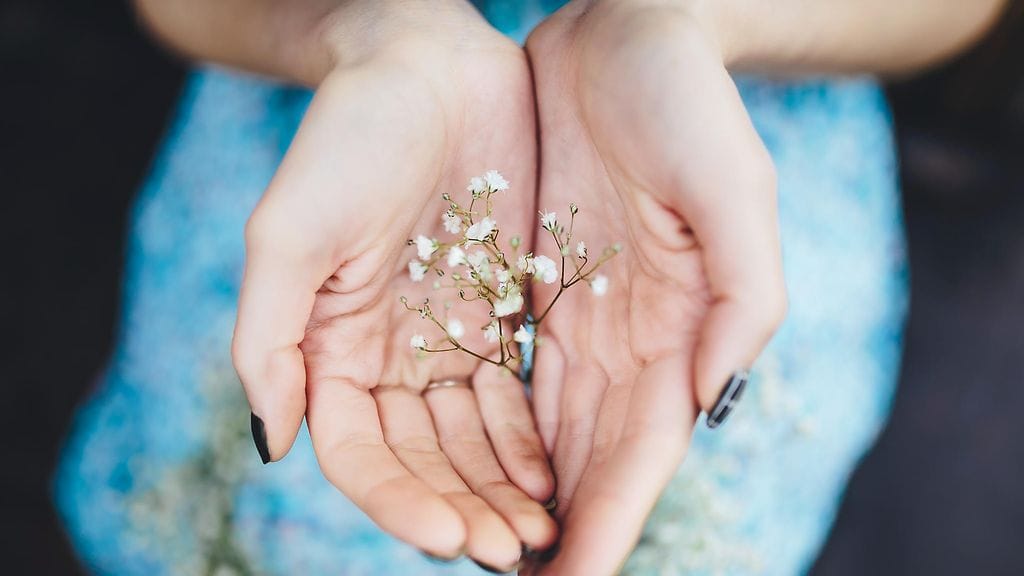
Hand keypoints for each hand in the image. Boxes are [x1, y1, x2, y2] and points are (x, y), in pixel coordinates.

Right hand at [231, 2, 554, 568]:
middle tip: (509, 552)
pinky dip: (529, 439)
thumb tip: (272, 442)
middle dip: (461, 510)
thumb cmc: (349, 136)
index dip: (398, 502)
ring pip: (470, 440)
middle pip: (421, 460)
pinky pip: (513, 395)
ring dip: (499, 490)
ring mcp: (445, 338)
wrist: (428, 67)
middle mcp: (388, 355)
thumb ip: (270, 338)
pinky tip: (555, 476)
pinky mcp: (498, 315)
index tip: (448, 537)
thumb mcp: (290, 231)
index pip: (358, 453)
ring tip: (539, 534)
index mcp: (329, 347)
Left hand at [523, 1, 785, 572]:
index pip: (643, 450)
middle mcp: (633, 337)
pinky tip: (473, 471)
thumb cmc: (685, 104)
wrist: (625, 36)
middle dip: (564, 528)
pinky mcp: (538, 287)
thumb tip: (712, 403)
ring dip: (526, 496)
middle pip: (594, 458)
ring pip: (551, 430)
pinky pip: (516, 375)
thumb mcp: (733, 187)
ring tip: (488, 554)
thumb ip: (745, 297)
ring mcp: (584, 315)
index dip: (612, 520)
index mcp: (683, 328)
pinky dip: (500, 430)